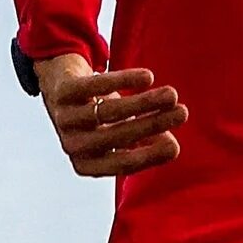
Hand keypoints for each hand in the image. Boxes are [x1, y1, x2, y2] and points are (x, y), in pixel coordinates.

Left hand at [35, 54, 185, 177]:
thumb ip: (144, 141)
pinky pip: (97, 85)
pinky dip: (124, 80)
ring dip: (145, 102)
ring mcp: (65, 118)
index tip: (175, 146)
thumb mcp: (119, 132)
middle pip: (118, 136)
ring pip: (110, 111)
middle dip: (153, 124)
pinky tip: (148, 78)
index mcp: (86, 163)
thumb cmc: (97, 116)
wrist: (60, 85)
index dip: (149, 156)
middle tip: (182, 113)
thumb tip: (172, 148)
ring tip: (172, 94)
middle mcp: (73, 145)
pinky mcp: (64, 91)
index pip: (121, 164)